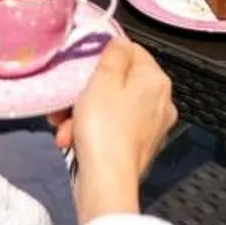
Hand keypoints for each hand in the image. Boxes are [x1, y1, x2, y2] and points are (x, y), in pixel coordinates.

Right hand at [50, 40, 177, 223]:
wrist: (107, 181)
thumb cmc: (104, 127)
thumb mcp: (102, 80)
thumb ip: (113, 54)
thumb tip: (121, 43)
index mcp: (157, 80)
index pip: (132, 51)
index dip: (103, 58)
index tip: (82, 71)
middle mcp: (162, 102)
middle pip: (119, 83)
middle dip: (87, 92)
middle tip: (66, 103)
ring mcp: (152, 127)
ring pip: (112, 108)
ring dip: (83, 114)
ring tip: (63, 127)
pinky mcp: (139, 148)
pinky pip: (113, 129)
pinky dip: (92, 132)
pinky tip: (72, 140)